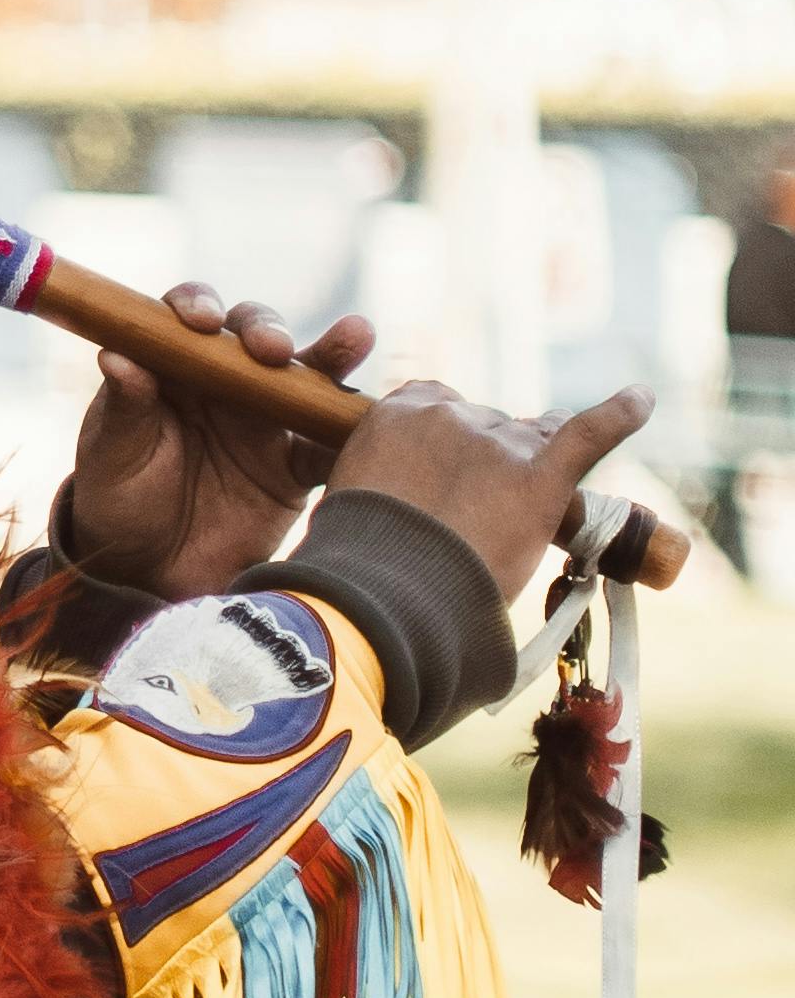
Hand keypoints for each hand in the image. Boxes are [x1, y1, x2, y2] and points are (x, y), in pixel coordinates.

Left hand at [66, 290, 373, 598]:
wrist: (146, 572)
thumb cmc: (117, 498)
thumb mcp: (110, 455)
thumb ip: (124, 408)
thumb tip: (117, 356)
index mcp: (174, 366)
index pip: (191, 319)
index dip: (199, 306)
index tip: (202, 321)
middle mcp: (225, 383)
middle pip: (254, 337)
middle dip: (267, 331)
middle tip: (272, 349)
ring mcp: (266, 422)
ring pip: (305, 379)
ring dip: (332, 355)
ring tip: (356, 334)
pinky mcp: (294, 469)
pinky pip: (329, 448)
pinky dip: (352, 435)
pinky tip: (376, 422)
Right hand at [323, 375, 651, 606]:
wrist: (384, 598)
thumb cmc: (360, 566)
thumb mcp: (354, 503)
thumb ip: (384, 486)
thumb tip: (404, 516)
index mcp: (397, 415)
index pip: (438, 407)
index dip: (450, 444)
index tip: (447, 475)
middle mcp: (449, 415)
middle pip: (488, 427)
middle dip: (488, 466)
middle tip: (475, 522)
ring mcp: (498, 443)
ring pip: (529, 442)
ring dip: (526, 473)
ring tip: (514, 520)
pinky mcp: (542, 476)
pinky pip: (587, 434)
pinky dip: (620, 415)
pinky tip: (642, 399)